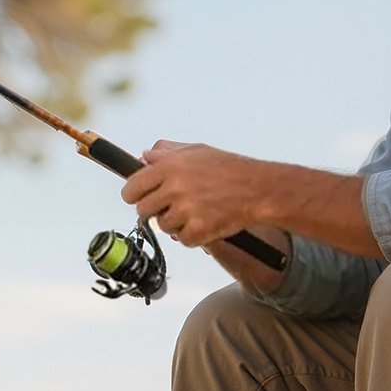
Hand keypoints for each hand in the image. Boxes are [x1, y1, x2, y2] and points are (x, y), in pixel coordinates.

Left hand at [122, 140, 257, 246]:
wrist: (258, 189)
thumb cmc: (230, 169)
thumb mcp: (196, 150)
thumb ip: (167, 152)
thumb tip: (145, 156)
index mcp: (169, 167)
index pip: (132, 188)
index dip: (133, 195)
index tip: (137, 198)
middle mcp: (174, 188)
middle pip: (143, 210)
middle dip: (155, 210)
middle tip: (171, 207)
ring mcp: (185, 210)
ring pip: (163, 226)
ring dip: (175, 223)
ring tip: (195, 212)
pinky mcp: (198, 230)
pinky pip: (182, 240)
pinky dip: (192, 236)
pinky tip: (203, 223)